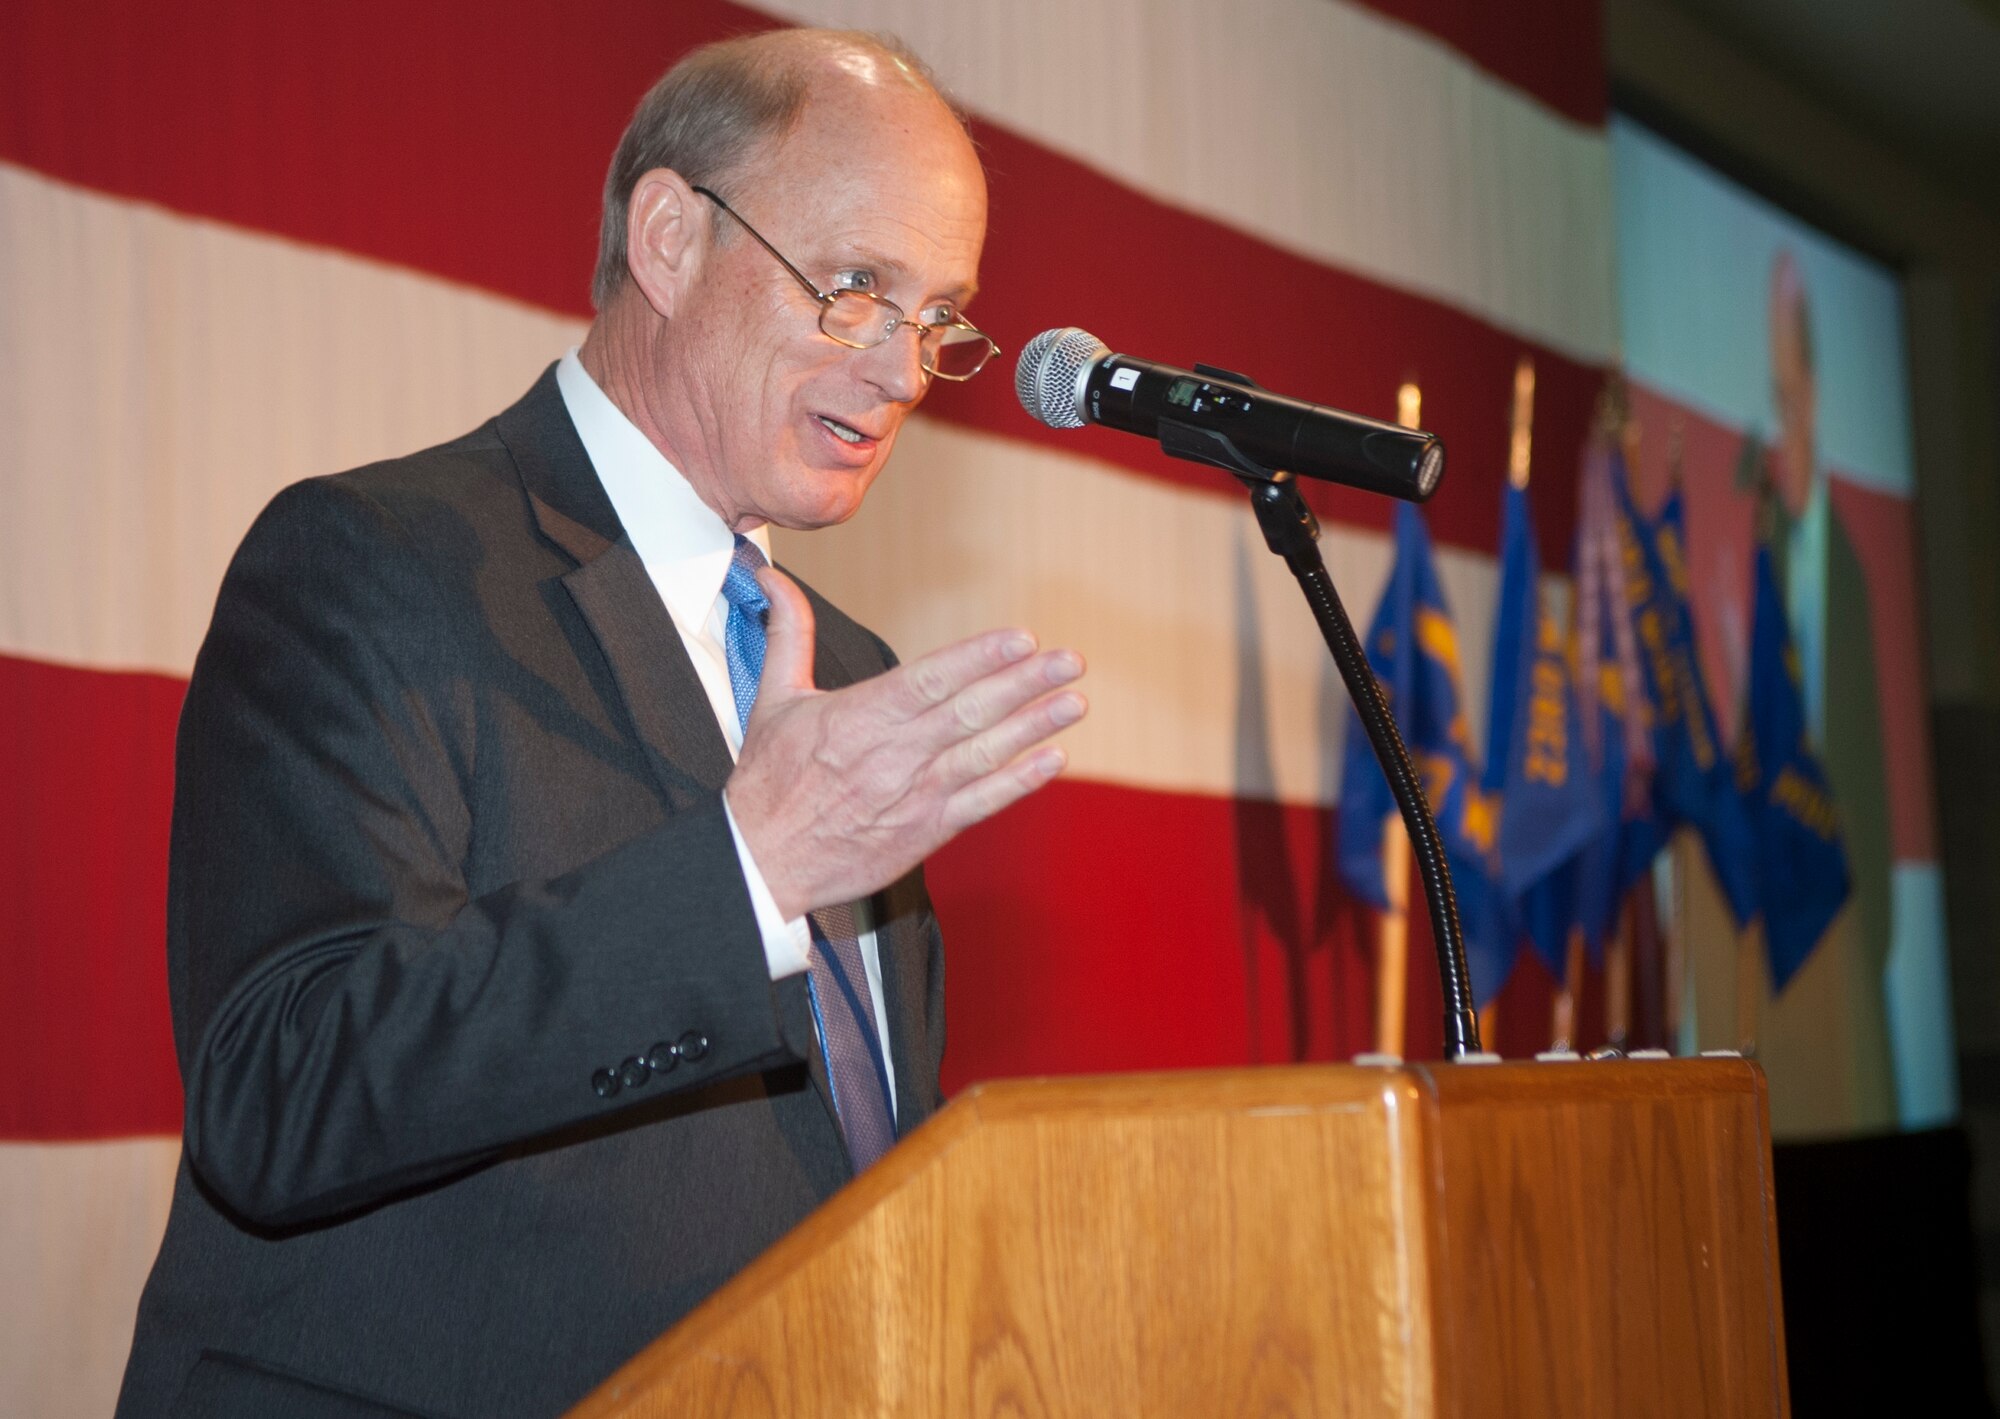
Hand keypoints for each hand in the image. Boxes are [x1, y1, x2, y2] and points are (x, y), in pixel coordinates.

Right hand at [725, 566, 1085, 918]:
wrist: (761, 863)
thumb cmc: (768, 782)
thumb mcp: (773, 699)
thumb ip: (786, 633)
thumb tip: (771, 577)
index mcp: (859, 717)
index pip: (931, 679)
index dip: (979, 659)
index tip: (1021, 639)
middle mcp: (893, 754)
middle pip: (968, 712)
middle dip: (1024, 684)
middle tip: (1069, 661)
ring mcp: (913, 795)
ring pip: (982, 754)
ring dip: (1032, 727)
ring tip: (1074, 702)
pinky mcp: (924, 831)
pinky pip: (980, 803)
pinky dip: (1018, 783)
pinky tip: (1052, 760)